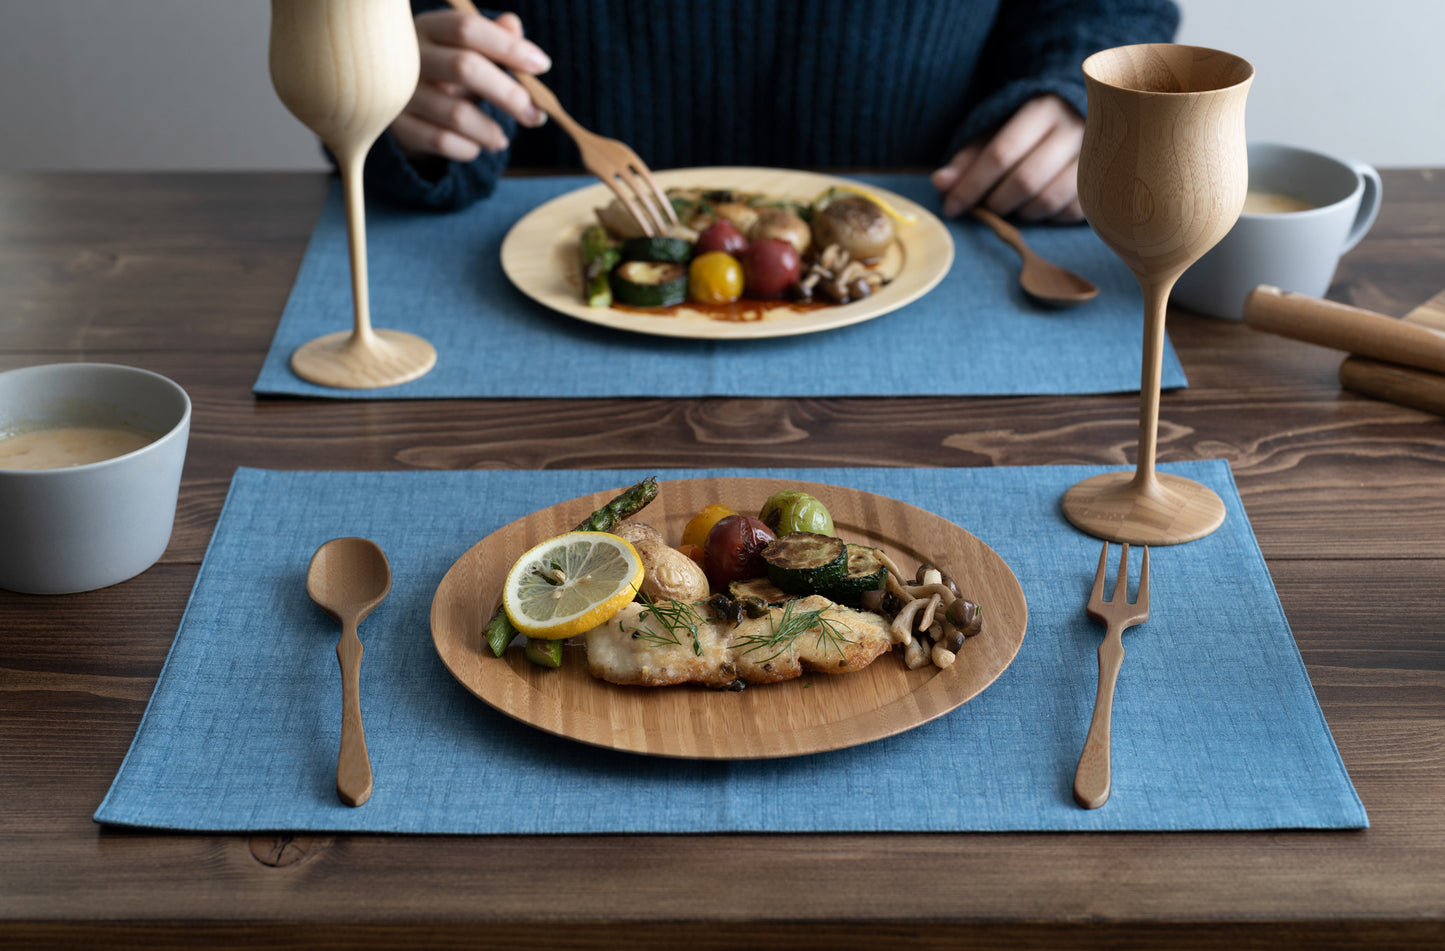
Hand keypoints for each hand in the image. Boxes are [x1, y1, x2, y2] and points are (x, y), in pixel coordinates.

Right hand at [390, 10, 551, 162]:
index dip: (508, 47)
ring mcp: (400, 92)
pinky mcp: (398, 126)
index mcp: (429, 28)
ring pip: (457, 113)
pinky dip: (469, 149)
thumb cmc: (446, 71)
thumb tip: (513, 25)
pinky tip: (477, 146)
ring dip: (491, 131)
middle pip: (465, 67)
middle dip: (509, 95)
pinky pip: (442, 141)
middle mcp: (409, 57)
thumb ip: (493, 37)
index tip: (542, 66)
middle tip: (535, 116)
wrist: (402, 104)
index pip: (468, 28)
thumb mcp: (468, 50)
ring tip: (502, 139)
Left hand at [931, 95, 1084, 222]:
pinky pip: (1071, 212)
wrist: (1088, 116)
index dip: (971, 186)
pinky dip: (1047, 218)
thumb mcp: (999, 132)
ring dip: (1020, 213)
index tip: (952, 208)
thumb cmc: (1033, 129)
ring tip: (1010, 206)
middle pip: (1025, 180)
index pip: (1001, 153)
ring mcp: (1098, 155)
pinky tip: (1036, 207)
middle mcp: (1075, 128)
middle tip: (985, 207)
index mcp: (1043, 108)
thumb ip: (969, 158)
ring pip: (1049, 200)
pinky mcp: (1109, 180)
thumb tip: (940, 184)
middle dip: (996, 203)